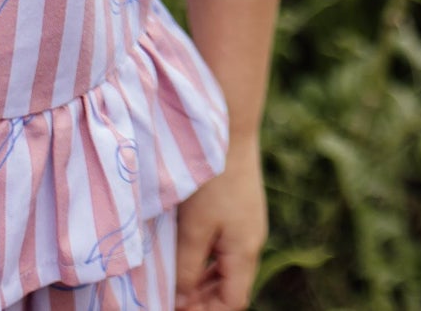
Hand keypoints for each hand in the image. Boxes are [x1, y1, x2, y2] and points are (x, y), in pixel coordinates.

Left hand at [174, 138, 266, 310]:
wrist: (229, 126)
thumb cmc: (211, 179)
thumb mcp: (193, 227)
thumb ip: (187, 267)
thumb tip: (180, 298)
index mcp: (244, 252)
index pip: (232, 302)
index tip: (175, 310)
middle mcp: (250, 240)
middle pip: (230, 286)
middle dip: (202, 299)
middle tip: (169, 299)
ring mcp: (246, 221)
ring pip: (226, 265)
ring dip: (202, 278)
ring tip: (173, 282)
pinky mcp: (238, 204)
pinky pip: (224, 243)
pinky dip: (205, 255)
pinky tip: (185, 250)